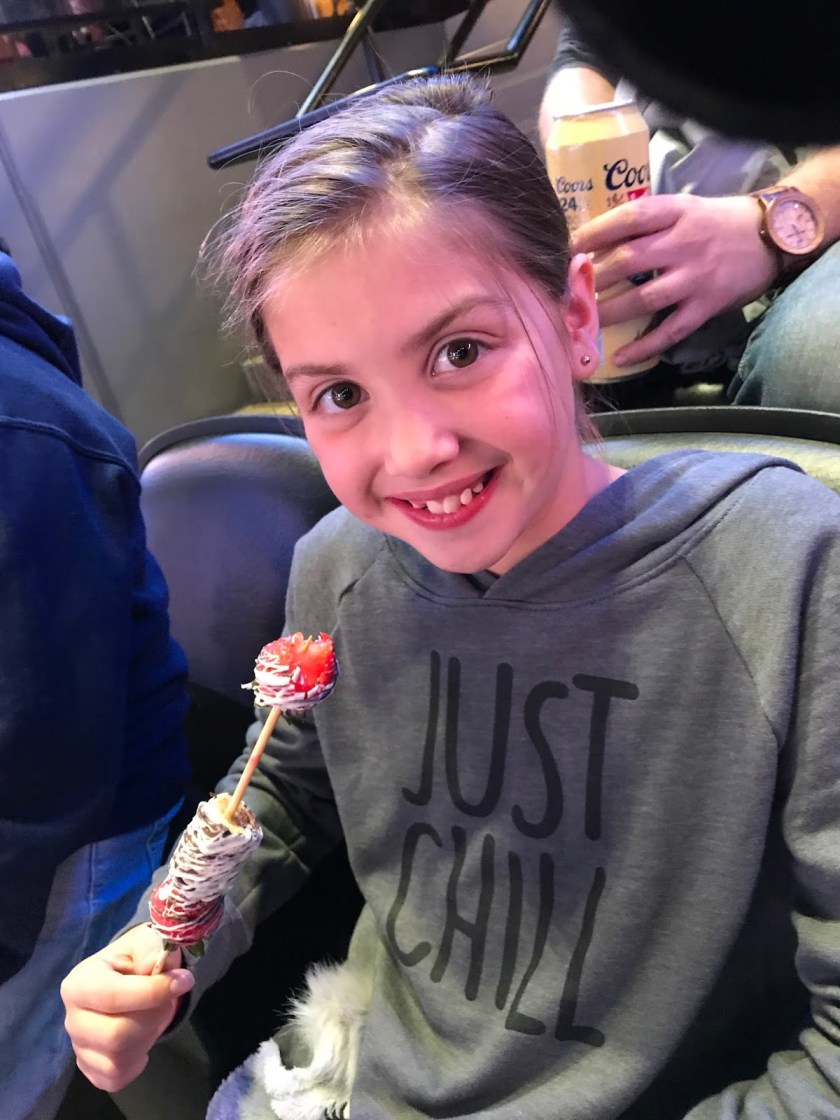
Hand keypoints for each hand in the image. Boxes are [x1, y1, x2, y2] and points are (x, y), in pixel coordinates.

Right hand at [60, 923, 193, 1091]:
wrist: (130, 977)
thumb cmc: (136, 959)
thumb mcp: (146, 942)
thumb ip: (150, 949)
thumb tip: (155, 967)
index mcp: (79, 982)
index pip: (114, 995)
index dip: (153, 992)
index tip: (184, 981)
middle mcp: (72, 1018)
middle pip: (116, 1035)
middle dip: (153, 1017)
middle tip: (167, 1000)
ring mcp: (78, 1046)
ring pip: (117, 1061)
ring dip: (147, 1039)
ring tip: (152, 1017)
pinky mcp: (89, 1067)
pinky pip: (115, 1079)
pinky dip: (136, 1064)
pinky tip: (142, 1040)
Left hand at [573, 194, 778, 366]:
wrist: (771, 236)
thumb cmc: (715, 222)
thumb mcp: (683, 208)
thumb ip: (647, 223)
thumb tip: (594, 242)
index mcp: (675, 212)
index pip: (628, 219)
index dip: (594, 233)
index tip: (567, 248)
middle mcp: (684, 243)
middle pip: (628, 262)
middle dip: (592, 279)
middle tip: (567, 292)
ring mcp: (696, 277)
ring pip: (644, 299)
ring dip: (609, 313)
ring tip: (584, 322)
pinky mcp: (707, 305)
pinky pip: (670, 330)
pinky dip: (644, 346)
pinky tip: (619, 357)